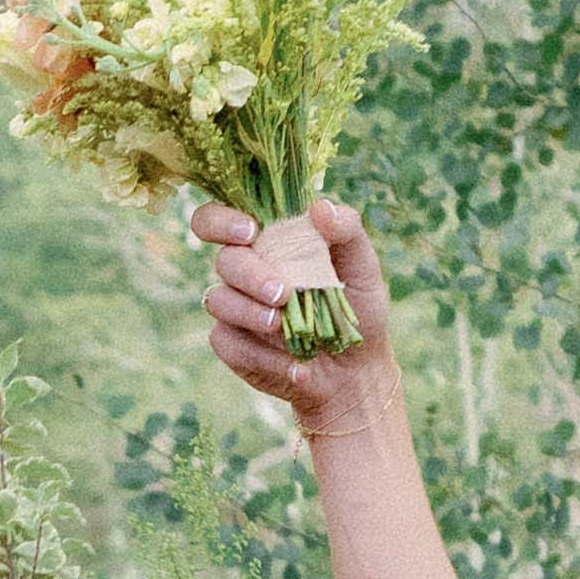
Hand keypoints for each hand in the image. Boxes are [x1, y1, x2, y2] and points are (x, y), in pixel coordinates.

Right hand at [194, 191, 405, 431]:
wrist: (355, 371)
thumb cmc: (358, 308)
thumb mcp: (362, 265)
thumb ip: (347, 230)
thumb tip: (318, 207)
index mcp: (270, 241)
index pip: (221, 218)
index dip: (222, 220)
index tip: (250, 232)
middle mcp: (245, 270)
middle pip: (224, 260)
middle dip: (250, 275)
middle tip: (283, 294)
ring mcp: (235, 308)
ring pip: (217, 300)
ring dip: (250, 314)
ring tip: (283, 327)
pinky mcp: (233, 344)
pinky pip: (226, 342)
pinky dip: (261, 355)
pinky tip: (295, 366)